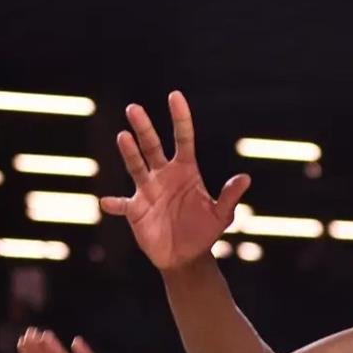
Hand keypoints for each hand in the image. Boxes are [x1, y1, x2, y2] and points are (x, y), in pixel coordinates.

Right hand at [102, 92, 250, 271]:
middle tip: (134, 108)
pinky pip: (122, 204)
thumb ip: (229, 197)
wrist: (187, 257)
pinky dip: (114, 203)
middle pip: (152, 146)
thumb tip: (245, 178)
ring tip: (123, 137)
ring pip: (136, 167)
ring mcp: (147, 191)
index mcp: (186, 170)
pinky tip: (106, 202)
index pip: (182, 138)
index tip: (174, 96)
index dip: (180, 118)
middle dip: (144, 128)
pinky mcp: (135, 210)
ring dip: (130, 153)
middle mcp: (164, 175)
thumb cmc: (205, 232)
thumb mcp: (221, 215)